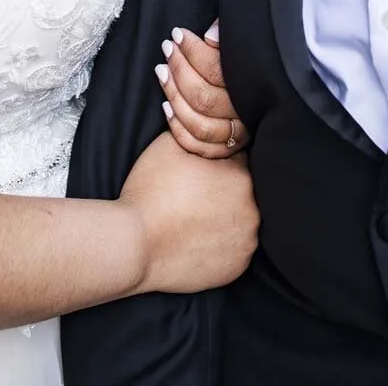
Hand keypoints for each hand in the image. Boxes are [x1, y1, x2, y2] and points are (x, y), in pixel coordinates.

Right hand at [118, 132, 258, 294]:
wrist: (134, 245)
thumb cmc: (150, 191)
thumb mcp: (169, 145)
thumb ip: (195, 131)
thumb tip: (200, 120)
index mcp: (242, 177)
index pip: (238, 161)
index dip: (218, 164)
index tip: (199, 172)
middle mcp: (253, 211)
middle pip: (243, 193)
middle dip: (223, 191)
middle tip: (194, 196)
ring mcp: (246, 243)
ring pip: (240, 222)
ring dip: (224, 219)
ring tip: (194, 219)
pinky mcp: (237, 268)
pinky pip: (234, 250)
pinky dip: (220, 245)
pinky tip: (197, 240)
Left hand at [157, 21, 247, 158]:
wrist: (257, 89)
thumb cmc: (243, 58)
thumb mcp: (241, 39)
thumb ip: (227, 34)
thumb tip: (210, 37)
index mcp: (252, 84)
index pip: (215, 69)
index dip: (192, 50)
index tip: (177, 34)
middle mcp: (245, 112)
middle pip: (203, 98)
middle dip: (179, 70)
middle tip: (167, 48)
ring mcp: (237, 134)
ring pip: (199, 125)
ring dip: (174, 97)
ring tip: (162, 72)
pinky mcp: (225, 149)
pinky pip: (198, 145)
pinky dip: (178, 128)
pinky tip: (166, 106)